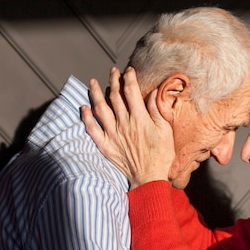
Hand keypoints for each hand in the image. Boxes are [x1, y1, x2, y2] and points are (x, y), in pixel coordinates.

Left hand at [81, 66, 174, 187]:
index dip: (129, 78)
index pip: (131, 91)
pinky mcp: (106, 146)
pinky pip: (92, 129)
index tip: (129, 71)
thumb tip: (153, 93)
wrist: (149, 178)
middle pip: (115, 96)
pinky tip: (84, 108)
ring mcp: (113, 135)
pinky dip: (86, 117)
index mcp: (139, 119)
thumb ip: (157, 111)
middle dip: (114, 80)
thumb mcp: (166, 132)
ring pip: (100, 108)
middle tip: (113, 72)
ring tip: (93, 82)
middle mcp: (124, 124)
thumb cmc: (162, 156)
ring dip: (96, 93)